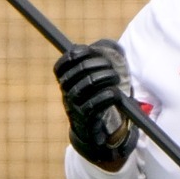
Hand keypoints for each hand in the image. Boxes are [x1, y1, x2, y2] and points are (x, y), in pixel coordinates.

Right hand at [54, 40, 137, 166]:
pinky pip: (94, 105)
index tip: (92, 51)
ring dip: (105, 77)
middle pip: (78, 71)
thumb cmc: (96, 99)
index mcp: (65, 81)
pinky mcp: (85, 120)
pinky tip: (115, 94)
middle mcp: (66, 92)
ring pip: (86, 85)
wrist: (93, 133)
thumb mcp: (95, 80)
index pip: (63, 63)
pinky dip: (107, 96)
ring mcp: (74, 106)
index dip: (77, 54)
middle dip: (98, 64)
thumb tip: (110, 45)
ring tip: (116, 78)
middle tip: (112, 67)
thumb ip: (100, 61)